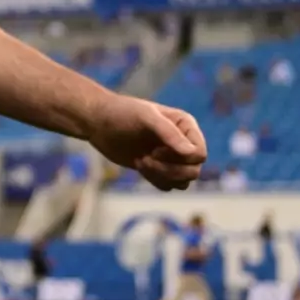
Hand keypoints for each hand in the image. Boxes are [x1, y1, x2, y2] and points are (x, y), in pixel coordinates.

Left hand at [87, 95, 206, 190]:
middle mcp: (183, 142)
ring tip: (140, 161)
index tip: (156, 150)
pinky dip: (156, 180)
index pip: (199, 154)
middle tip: (145, 159)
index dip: (181, 158)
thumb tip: (191, 153)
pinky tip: (139, 165)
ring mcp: (172, 157)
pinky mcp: (159, 169)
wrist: (99, 123)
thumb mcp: (146, 117)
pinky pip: (169, 186)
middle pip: (193, 171)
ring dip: (162, 176)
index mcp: (186, 125)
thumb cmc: (122, 113)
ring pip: (183, 181)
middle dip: (169, 170)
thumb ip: (169, 133)